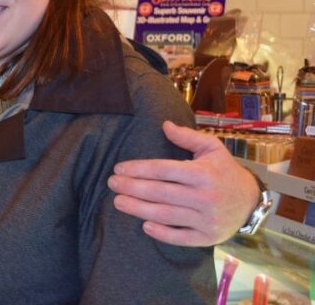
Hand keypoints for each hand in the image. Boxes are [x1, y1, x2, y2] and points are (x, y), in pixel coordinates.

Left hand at [108, 121, 259, 246]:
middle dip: (132, 188)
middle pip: (160, 193)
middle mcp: (205, 197)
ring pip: (166, 215)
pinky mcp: (208, 237)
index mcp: (203, 173)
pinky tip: (145, 226)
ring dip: (138, 209)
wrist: (251, 201)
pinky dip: (162, 233)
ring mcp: (207, 219)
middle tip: (112, 184)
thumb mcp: (212, 148)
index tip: (119, 168)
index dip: (138, 169)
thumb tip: (164, 124)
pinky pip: (181, 237)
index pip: (163, 170)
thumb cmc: (225, 171)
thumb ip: (187, 137)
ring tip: (118, 202)